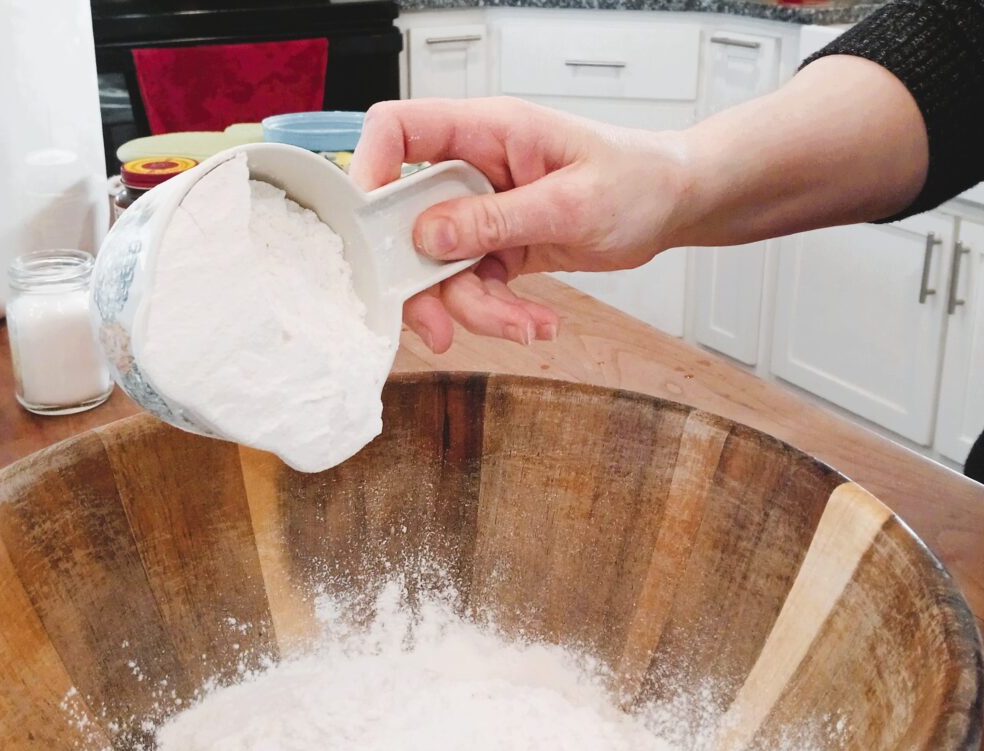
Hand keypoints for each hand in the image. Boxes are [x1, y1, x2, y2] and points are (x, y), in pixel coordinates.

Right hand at [350, 97, 686, 352]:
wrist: (671, 204)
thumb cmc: (637, 179)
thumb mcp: (571, 202)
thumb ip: (497, 219)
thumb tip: (428, 237)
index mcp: (487, 132)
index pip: (399, 131)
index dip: (370, 171)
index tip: (371, 228)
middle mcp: (475, 171)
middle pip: (410, 223)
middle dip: (424, 283)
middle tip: (442, 327)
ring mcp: (484, 212)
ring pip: (444, 269)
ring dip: (477, 311)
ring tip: (527, 327)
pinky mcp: (499, 246)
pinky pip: (478, 287)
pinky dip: (501, 313)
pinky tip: (537, 323)